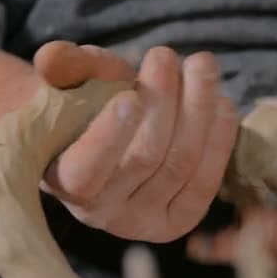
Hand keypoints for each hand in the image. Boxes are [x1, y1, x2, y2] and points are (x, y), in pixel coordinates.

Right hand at [34, 41, 238, 242]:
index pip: (86, 167)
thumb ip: (62, 68)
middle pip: (145, 157)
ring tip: (201, 66)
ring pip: (181, 164)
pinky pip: (206, 181)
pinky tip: (223, 104)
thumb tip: (53, 57)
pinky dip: (219, 140)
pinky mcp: (181, 219)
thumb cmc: (88, 110)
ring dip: (199, 110)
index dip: (110, 134)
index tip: (130, 95)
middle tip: (168, 55)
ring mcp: (145, 222)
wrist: (114, 145)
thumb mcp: (70, 85)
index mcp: (65, 183)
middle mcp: (103, 212)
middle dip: (163, 100)